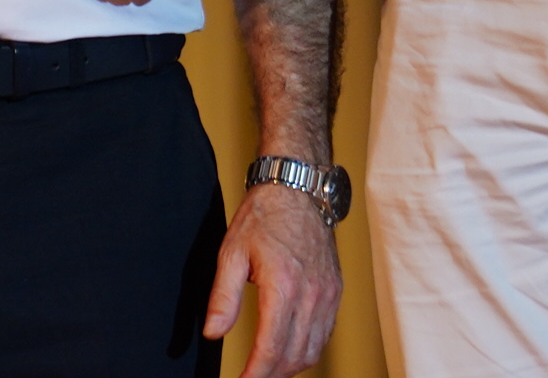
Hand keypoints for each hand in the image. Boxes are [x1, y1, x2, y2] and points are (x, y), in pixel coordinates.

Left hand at [203, 172, 341, 377]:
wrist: (299, 189)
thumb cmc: (265, 216)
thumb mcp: (232, 252)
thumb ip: (223, 297)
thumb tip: (212, 332)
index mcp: (283, 285)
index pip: (270, 348)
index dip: (254, 374)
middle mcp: (311, 294)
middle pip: (293, 357)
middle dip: (270, 375)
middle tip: (250, 377)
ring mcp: (327, 294)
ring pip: (312, 351)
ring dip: (289, 368)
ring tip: (267, 370)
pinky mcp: (335, 291)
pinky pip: (324, 335)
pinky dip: (307, 351)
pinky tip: (289, 351)